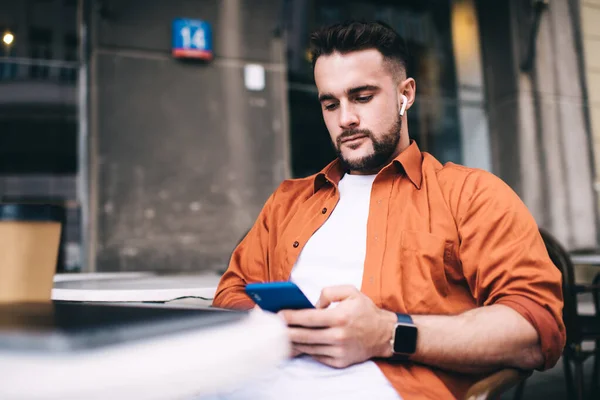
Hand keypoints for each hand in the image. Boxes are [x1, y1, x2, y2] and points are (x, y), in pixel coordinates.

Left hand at [278, 285, 396, 367]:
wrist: (384, 334)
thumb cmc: (365, 311)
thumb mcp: (351, 291)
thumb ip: (328, 292)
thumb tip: (312, 303)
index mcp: (340, 317)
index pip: (308, 318)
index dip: (291, 317)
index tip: (279, 315)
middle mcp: (338, 336)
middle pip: (304, 335)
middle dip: (286, 330)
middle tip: (274, 326)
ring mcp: (339, 351)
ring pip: (308, 347)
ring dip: (293, 341)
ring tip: (281, 334)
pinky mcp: (339, 361)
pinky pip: (317, 356)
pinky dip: (305, 349)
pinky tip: (296, 343)